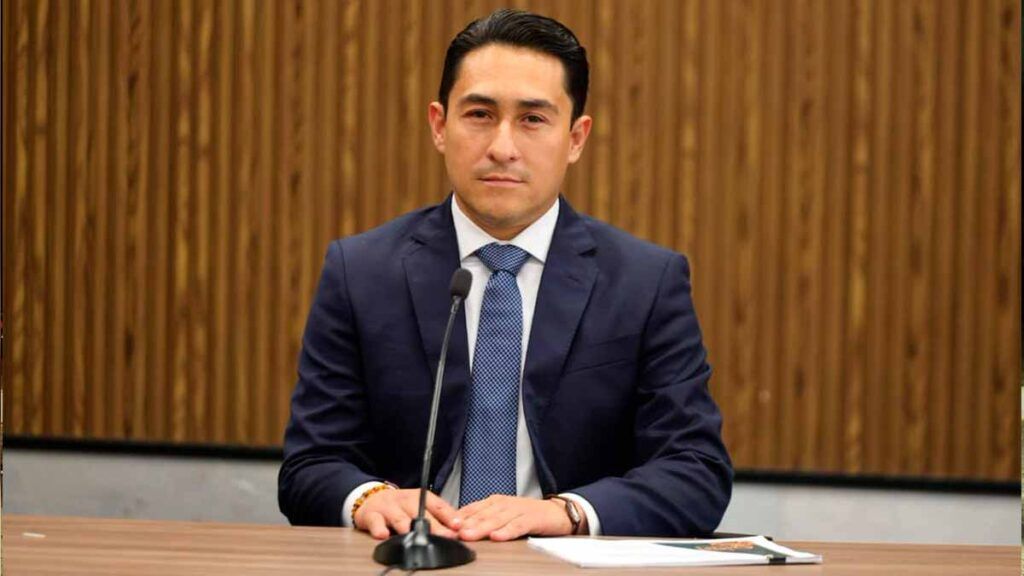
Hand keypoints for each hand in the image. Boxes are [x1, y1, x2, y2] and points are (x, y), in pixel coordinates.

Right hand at [353, 488, 459, 539]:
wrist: (371, 498)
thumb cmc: (401, 506)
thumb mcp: (421, 505)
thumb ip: (439, 516)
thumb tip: (460, 528)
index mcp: (420, 497)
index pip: (437, 505)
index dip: (448, 516)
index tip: (458, 526)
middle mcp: (405, 500)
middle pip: (420, 513)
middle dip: (433, 526)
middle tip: (444, 537)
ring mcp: (389, 507)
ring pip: (399, 518)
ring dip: (407, 527)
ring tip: (415, 536)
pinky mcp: (372, 515)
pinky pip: (375, 522)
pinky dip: (379, 529)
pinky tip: (383, 535)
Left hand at [452, 495, 581, 540]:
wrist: (557, 512)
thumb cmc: (527, 515)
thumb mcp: (503, 515)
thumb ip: (484, 519)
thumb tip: (459, 529)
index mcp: (495, 502)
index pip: (473, 509)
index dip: (459, 519)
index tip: (446, 528)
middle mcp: (504, 504)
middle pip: (482, 514)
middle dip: (466, 524)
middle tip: (453, 532)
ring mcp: (518, 510)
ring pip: (496, 520)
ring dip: (481, 528)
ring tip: (469, 535)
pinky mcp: (532, 519)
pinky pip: (517, 526)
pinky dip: (507, 531)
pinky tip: (497, 537)